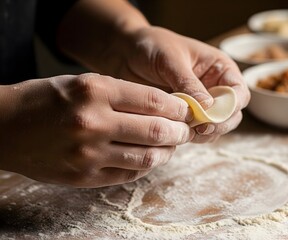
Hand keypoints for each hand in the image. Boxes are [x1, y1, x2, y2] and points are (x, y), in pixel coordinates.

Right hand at [0, 73, 193, 186]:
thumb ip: (124, 95)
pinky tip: (149, 157)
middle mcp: (93, 123)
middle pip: (157, 130)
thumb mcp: (84, 83)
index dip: (178, 107)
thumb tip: (165, 107)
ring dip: (168, 151)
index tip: (187, 110)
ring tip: (171, 145)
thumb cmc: (47, 100)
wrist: (5, 128)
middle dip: (180, 131)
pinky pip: (129, 173)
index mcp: (94, 92)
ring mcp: (88, 154)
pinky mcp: (84, 177)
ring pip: (148, 157)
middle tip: (186, 130)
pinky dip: (146, 165)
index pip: (154, 101)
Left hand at [118, 27, 249, 142]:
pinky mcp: (185, 116)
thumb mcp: (171, 60)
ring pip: (215, 128)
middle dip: (219, 124)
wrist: (125, 52)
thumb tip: (209, 107)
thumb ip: (189, 83)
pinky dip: (189, 136)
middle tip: (199, 129)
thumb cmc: (151, 46)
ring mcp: (201, 105)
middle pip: (232, 115)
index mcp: (220, 68)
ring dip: (204, 134)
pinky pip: (195, 133)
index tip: (212, 116)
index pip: (239, 93)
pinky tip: (174, 132)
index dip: (231, 107)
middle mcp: (215, 87)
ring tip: (184, 130)